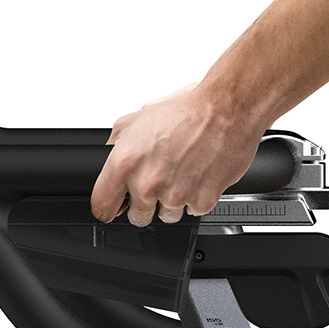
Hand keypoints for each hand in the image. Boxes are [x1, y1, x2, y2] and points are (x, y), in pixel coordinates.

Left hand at [91, 84, 264, 227]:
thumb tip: (109, 156)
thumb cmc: (187, 109)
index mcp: (125, 163)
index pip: (102, 206)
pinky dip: (196, 197)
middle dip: (146, 202)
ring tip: (183, 173)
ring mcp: (175, 195)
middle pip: (137, 217)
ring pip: (167, 216)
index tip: (118, 205)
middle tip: (160, 179)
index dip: (110, 206)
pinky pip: (193, 211)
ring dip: (173, 201)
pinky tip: (199, 175)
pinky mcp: (202, 201)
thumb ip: (117, 142)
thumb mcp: (139, 117)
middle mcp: (148, 183)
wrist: (227, 109)